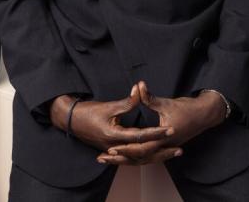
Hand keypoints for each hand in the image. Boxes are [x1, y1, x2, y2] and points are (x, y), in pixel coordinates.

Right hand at [50, 88, 173, 156]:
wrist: (70, 120)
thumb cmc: (88, 112)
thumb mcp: (108, 106)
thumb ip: (126, 102)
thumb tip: (139, 89)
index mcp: (114, 136)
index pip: (140, 137)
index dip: (156, 133)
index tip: (170, 129)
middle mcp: (114, 146)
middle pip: (142, 153)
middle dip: (161, 151)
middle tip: (178, 148)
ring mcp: (113, 150)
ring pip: (138, 157)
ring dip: (155, 155)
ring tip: (171, 153)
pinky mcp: (113, 150)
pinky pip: (132, 156)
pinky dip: (144, 156)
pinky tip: (154, 154)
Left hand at [100, 81, 225, 165]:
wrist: (205, 115)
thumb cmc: (187, 109)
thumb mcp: (165, 103)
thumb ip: (149, 97)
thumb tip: (138, 85)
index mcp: (163, 140)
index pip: (140, 148)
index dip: (125, 148)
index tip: (111, 147)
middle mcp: (163, 147)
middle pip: (139, 157)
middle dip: (121, 157)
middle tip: (105, 156)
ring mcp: (165, 148)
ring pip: (143, 158)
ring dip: (127, 158)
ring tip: (110, 157)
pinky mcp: (165, 146)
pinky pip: (148, 155)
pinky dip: (136, 155)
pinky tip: (127, 153)